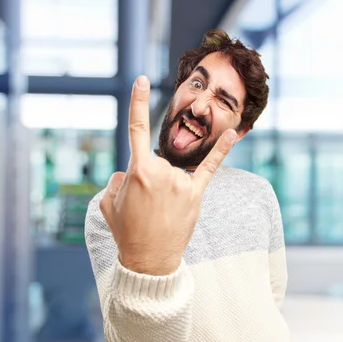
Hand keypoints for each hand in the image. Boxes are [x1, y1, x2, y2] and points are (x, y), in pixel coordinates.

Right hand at [99, 75, 236, 275]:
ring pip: (172, 171)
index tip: (141, 80)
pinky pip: (210, 167)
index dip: (137, 103)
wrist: (149, 262)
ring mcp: (181, 182)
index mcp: (138, 171)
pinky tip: (234, 133)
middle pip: (155, 160)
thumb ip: (116, 180)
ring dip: (166, 187)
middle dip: (148, 179)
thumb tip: (130, 174)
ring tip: (160, 213)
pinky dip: (222, 149)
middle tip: (145, 206)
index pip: (136, 130)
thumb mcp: (108, 204)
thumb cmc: (126, 232)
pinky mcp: (196, 194)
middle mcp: (162, 172)